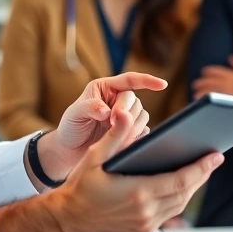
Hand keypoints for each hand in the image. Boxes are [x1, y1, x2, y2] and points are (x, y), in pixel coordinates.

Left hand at [47, 73, 165, 176]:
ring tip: (114, 135)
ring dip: (131, 126)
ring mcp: (125, 117)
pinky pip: (142, 132)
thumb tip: (106, 110)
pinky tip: (122, 142)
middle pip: (135, 101)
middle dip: (125, 112)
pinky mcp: (129, 133)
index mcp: (106, 88)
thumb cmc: (70, 127)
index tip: (162, 85)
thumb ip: (90, 108)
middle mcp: (118, 100)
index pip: (130, 80)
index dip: (147, 81)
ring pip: (142, 116)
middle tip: (110, 124)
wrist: (70, 151)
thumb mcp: (75, 114)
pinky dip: (135, 137)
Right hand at [50, 108, 223, 231]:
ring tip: (203, 169)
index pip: (179, 180)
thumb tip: (125, 113)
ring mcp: (145, 224)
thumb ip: (115, 135)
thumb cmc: (81, 186)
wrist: (68, 216)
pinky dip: (179, 198)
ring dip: (193, 187)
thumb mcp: (95, 155)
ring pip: (179, 205)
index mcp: (137, 192)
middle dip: (202, 175)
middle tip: (215, 158)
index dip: (201, 168)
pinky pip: (169, 213)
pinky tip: (182, 185)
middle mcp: (145, 212)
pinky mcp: (143, 230)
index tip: (216, 156)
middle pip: (185, 193)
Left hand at [192, 55, 232, 97]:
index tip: (203, 72)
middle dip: (201, 82)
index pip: (216, 71)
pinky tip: (199, 100)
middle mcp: (226, 82)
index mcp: (231, 74)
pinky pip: (212, 99)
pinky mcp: (224, 100)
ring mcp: (225, 91)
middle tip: (195, 84)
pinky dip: (204, 98)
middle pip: (210, 80)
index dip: (208, 71)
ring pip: (209, 90)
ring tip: (195, 94)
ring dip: (201, 91)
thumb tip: (230, 57)